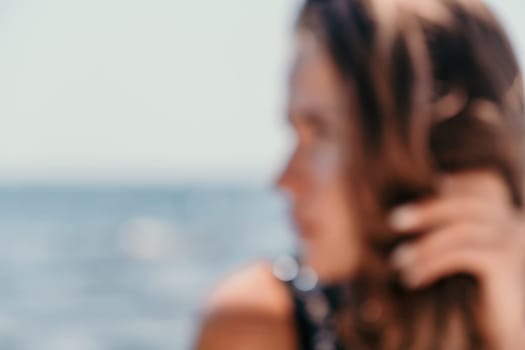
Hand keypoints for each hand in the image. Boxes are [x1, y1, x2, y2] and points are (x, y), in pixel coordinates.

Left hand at [389, 170, 524, 348]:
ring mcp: (512, 243)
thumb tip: (423, 197)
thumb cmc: (473, 289)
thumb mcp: (463, 250)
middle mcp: (514, 224)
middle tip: (394, 220)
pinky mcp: (505, 264)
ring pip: (460, 230)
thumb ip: (452, 225)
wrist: (497, 329)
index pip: (488, 186)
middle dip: (428, 209)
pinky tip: (413, 278)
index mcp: (506, 217)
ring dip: (423, 246)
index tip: (433, 184)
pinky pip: (460, 254)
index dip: (461, 180)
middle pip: (468, 204)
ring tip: (397, 260)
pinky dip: (431, 264)